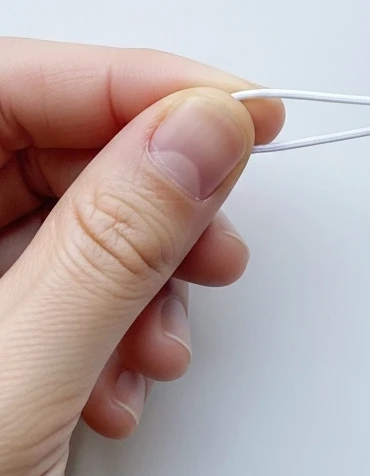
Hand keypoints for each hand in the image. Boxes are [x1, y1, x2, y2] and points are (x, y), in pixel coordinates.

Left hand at [0, 39, 283, 475]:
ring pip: (71, 217)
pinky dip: (120, 320)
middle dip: (155, 195)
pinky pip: (64, 281)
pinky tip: (126, 378)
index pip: (12, 83)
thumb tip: (204, 131)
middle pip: (50, 148)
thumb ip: (111, 247)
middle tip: (219, 233)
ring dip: (145, 271)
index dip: (139, 83)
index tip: (241, 108)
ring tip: (169, 335)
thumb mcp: (12, 392)